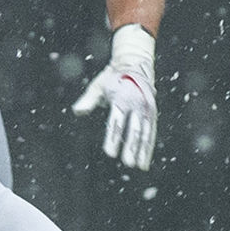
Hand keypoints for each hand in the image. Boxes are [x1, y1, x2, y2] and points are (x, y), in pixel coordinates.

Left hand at [70, 23, 156, 170]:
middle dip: (131, 147)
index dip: (112, 138)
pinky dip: (148, 147)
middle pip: (133, 129)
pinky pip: (151, 132)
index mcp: (121, 99)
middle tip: (127, 163)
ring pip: (145, 133)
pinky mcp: (152, 113)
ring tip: (139, 167)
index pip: (116, 122)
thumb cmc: (112, 78)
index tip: (109, 153)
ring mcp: (146, 109)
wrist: (135, 63)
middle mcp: (136, 104)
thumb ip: (88, 100)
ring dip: (142, 151)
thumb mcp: (98, 86)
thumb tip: (77, 111)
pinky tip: (144, 162)